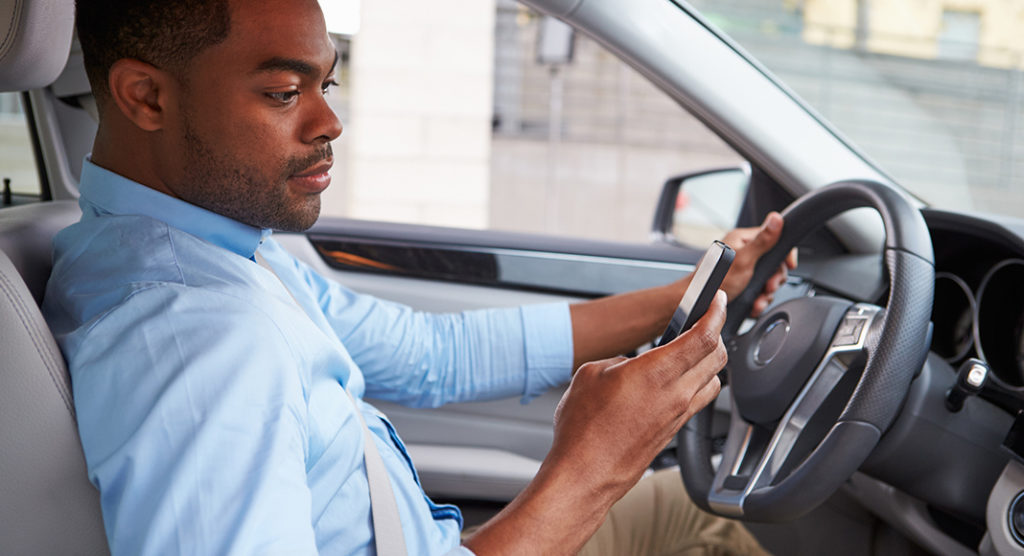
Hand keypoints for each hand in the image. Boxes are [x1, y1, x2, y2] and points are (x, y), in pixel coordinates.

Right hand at [463, 293, 728, 554]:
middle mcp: (675, 394)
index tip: (717, 299)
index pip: (704, 336)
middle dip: (715, 332)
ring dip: (709, 361)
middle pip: (717, 356)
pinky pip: (699, 400)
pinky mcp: (673, 431)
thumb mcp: (591, 374)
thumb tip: (632, 365)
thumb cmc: (583, 430)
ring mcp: (678, 415)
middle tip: (703, 321)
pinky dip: (697, 383)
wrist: (585, 473)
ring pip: (713, 379)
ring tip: (691, 352)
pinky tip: (677, 382)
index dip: (715, 313)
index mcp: (656, 372)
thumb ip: (620, 362)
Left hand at [720, 212, 796, 315]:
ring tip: (758, 301)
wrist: (698, 304)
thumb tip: (776, 218)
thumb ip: (762, 241)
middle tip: (768, 287)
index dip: (785, 253)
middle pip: (774, 263)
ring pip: (767, 280)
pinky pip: (759, 292)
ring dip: (766, 294)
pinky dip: (759, 301)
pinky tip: (753, 305)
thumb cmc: (714, 280)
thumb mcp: (743, 259)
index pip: (774, 239)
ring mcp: (743, 269)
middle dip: (774, 279)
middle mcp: (743, 252)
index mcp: (743, 240)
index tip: (789, 265)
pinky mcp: (741, 285)